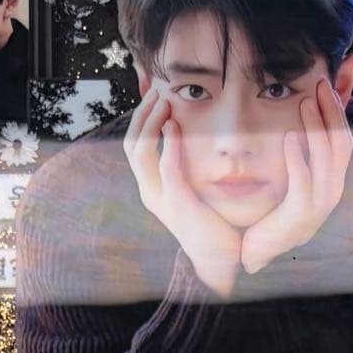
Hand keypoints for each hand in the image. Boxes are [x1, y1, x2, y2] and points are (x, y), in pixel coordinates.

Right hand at [123, 88, 242, 297]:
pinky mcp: (178, 204)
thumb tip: (192, 140)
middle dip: (141, 115)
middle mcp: (149, 192)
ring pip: (141, 152)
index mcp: (151, 188)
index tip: (154, 96)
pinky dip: (168, 145)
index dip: (140, 119)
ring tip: (164, 103)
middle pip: (131, 144)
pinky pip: (167, 168)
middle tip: (157, 92)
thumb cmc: (213, 222)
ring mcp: (160, 199)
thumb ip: (188, 168)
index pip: (134, 146)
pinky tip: (174, 127)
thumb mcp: (194, 190)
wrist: (221, 260)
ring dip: (151, 123)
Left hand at [240, 79, 352, 274]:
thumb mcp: (293, 181)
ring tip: (304, 104)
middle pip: (341, 144)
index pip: (344, 141)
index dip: (338, 112)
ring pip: (326, 158)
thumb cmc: (272, 213)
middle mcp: (332, 191)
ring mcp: (319, 205)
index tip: (325, 87)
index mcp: (332, 182)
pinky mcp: (301, 216)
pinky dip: (298, 157)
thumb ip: (301, 155)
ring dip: (316, 127)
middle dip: (332, 112)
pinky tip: (289, 137)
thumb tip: (300, 123)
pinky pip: (303, 181)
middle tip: (319, 86)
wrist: (257, 252)